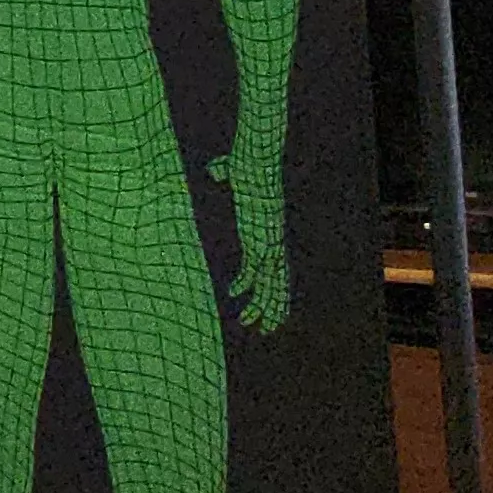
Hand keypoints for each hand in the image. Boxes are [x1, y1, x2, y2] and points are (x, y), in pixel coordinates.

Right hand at [210, 144, 287, 330]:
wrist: (257, 164)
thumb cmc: (248, 166)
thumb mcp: (236, 174)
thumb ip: (225, 174)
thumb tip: (215, 170)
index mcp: (270, 234)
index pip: (275, 268)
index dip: (271, 288)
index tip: (262, 304)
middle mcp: (273, 243)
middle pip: (278, 283)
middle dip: (274, 308)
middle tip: (268, 328)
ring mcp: (268, 243)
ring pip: (271, 284)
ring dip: (265, 306)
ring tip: (259, 326)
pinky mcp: (259, 240)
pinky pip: (255, 271)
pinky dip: (248, 286)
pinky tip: (236, 296)